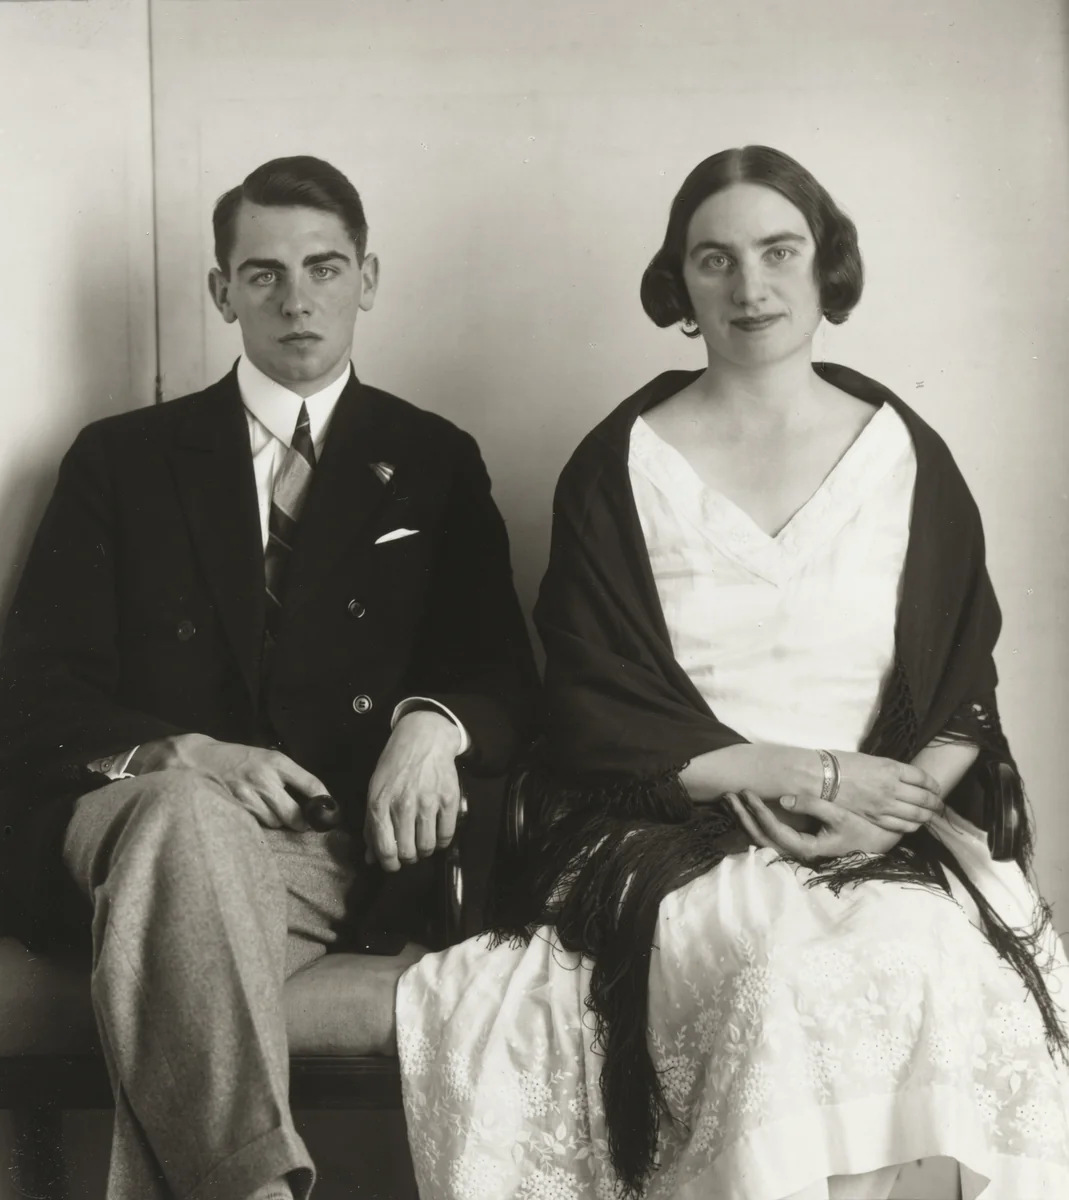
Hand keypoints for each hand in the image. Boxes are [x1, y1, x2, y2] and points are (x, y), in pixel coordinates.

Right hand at [129, 734, 326, 830]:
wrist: (197, 759)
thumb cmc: (236, 759)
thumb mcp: (265, 757)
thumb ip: (287, 775)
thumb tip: (313, 797)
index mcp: (277, 762)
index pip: (311, 784)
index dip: (324, 801)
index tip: (329, 810)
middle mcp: (266, 779)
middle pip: (296, 815)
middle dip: (302, 822)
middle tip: (303, 821)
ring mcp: (250, 796)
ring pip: (277, 822)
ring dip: (278, 821)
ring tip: (269, 808)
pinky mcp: (236, 809)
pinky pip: (258, 824)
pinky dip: (261, 822)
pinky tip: (254, 812)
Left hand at [363, 710, 461, 871]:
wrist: (423, 738)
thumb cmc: (395, 765)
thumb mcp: (375, 791)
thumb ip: (371, 825)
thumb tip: (371, 858)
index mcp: (380, 803)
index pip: (385, 849)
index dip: (389, 864)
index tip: (393, 864)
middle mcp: (403, 805)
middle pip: (407, 852)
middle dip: (407, 857)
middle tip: (408, 851)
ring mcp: (428, 802)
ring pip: (427, 847)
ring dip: (424, 851)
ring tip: (422, 842)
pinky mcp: (448, 799)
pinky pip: (446, 835)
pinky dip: (441, 842)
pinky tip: (436, 833)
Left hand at [727, 789, 901, 859]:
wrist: (877, 843)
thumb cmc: (860, 829)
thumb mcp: (839, 815)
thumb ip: (813, 806)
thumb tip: (784, 799)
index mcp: (806, 849)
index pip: (774, 831)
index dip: (759, 812)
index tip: (748, 793)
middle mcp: (797, 853)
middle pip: (760, 837)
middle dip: (743, 816)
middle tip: (729, 794)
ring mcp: (794, 851)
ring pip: (761, 838)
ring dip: (744, 819)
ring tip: (730, 799)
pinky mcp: (795, 845)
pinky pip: (768, 836)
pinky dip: (754, 822)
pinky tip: (744, 808)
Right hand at [828, 752, 942, 832]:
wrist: (821, 778)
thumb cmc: (841, 763)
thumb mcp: (871, 759)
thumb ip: (889, 769)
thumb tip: (902, 777)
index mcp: (892, 768)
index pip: (923, 778)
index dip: (933, 784)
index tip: (936, 788)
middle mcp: (893, 787)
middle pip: (924, 798)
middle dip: (935, 802)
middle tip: (939, 804)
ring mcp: (885, 805)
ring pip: (916, 814)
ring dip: (927, 815)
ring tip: (931, 815)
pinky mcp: (876, 818)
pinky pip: (901, 826)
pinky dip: (912, 826)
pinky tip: (915, 825)